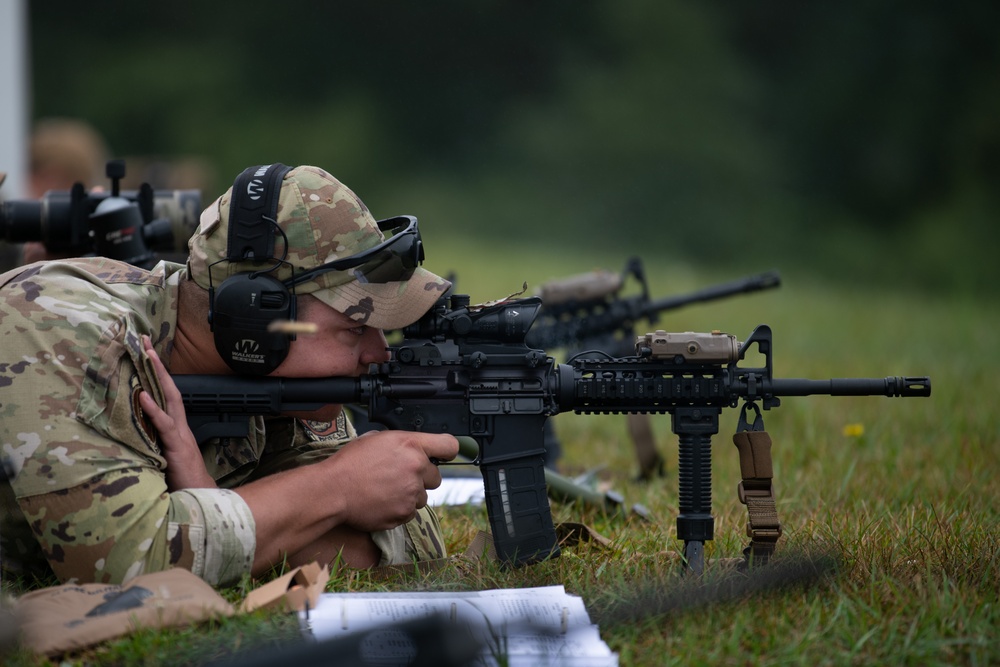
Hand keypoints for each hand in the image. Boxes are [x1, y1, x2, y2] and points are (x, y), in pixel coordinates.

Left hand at [138, 335, 215, 490]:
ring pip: (169, 399)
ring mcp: (179, 434)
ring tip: (146, 356)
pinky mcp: (176, 446)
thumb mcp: (165, 457)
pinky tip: (141, 395)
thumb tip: (138, 433)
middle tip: (145, 341)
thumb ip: (156, 443)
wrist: (200, 499)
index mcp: (176, 428)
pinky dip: (152, 409)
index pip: (166, 395)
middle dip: (157, 364)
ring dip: (156, 377)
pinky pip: (163, 424)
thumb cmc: (182, 482)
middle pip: (169, 388)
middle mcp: (180, 426)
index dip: (157, 374)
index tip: (146, 353)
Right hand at [324, 430, 458, 531]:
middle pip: (436, 476)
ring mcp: (411, 494)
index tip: (442, 455)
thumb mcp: (376, 439)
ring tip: (386, 490)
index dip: (446, 451)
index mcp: (411, 445)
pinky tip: (382, 501)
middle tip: (400, 476)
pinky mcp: (404, 514)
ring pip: (423, 496)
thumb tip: (412, 448)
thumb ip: (401, 442)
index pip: (449, 446)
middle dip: (422, 477)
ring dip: (410, 495)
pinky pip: (410, 512)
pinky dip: (400, 509)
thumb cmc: (350, 463)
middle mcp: (416, 469)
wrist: (333, 490)